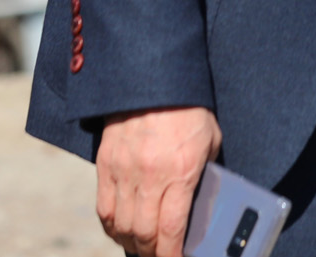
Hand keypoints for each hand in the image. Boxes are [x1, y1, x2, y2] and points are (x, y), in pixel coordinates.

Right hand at [97, 106, 221, 256]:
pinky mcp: (105, 164)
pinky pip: (104, 208)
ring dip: (132, 243)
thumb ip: (206, 172)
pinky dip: (112, 227)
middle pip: (143, 234)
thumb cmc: (190, 109)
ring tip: (143, 248)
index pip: (170, 229)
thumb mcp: (210, 140)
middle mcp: (148, 176)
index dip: (171, 255)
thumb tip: (203, 203)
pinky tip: (122, 231)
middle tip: (160, 256)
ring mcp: (122, 171)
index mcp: (179, 171)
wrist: (153, 77)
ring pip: (121, 226)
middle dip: (152, 253)